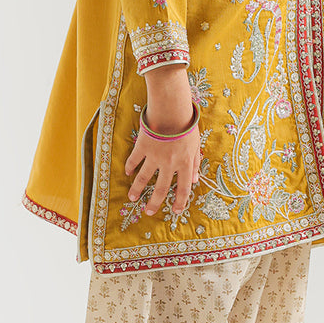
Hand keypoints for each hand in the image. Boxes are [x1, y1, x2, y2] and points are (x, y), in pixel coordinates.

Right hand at [125, 93, 201, 216]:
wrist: (172, 110)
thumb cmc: (187, 125)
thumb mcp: (196, 145)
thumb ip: (195, 163)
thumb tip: (195, 180)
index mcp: (185, 164)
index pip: (183, 188)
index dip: (180, 201)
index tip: (175, 211)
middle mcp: (169, 164)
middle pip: (161, 188)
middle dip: (154, 203)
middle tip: (149, 212)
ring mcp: (154, 156)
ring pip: (143, 178)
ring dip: (137, 189)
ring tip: (132, 198)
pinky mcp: (142, 147)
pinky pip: (134, 160)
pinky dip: (129, 167)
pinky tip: (127, 173)